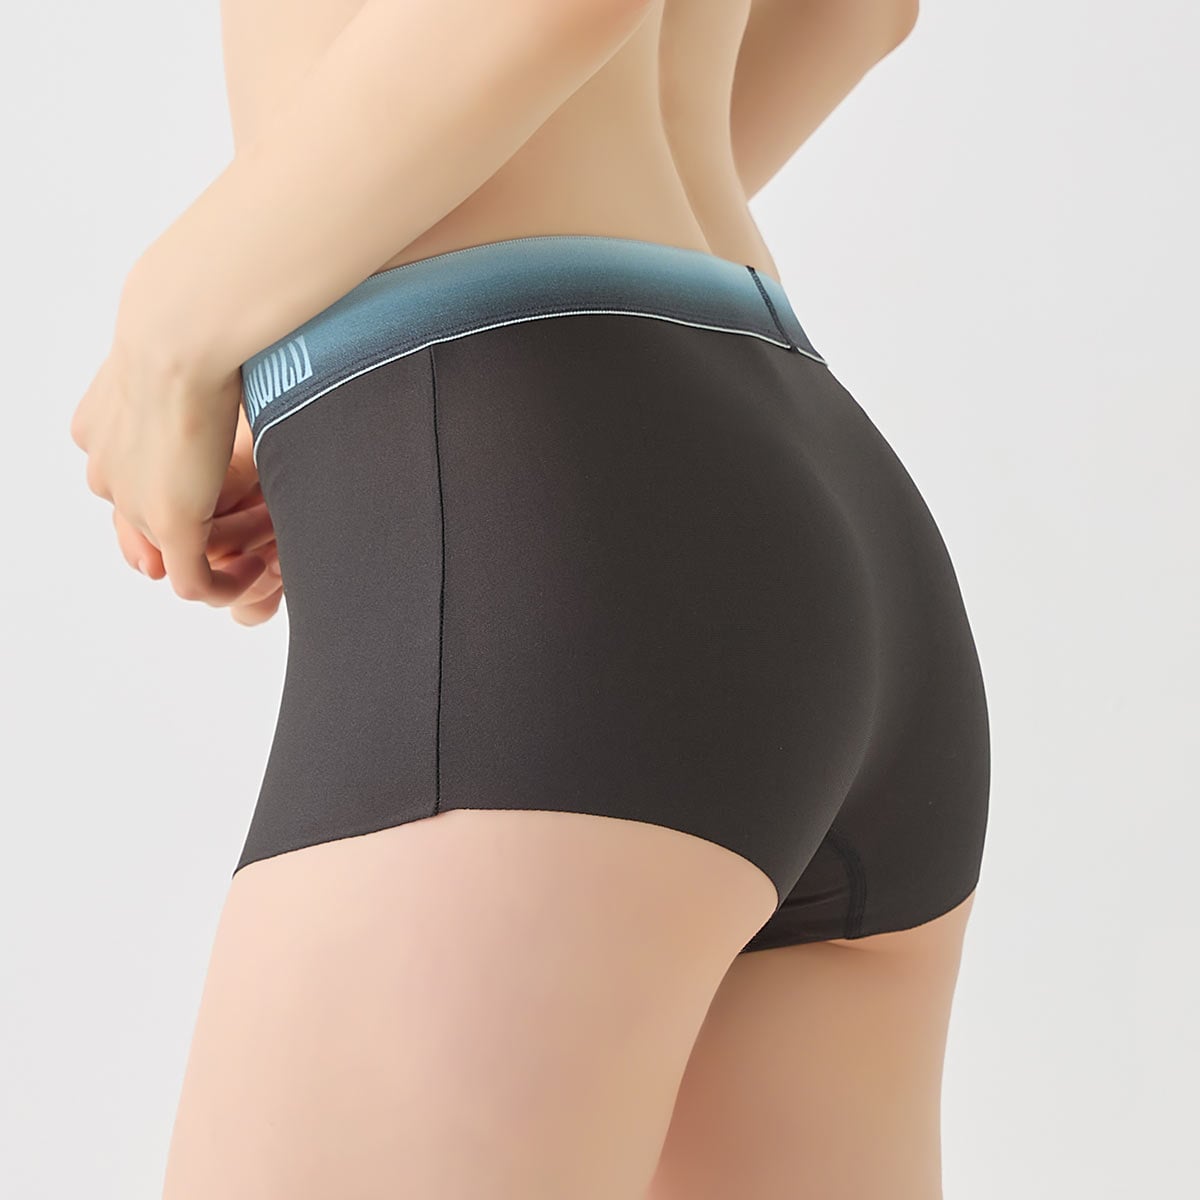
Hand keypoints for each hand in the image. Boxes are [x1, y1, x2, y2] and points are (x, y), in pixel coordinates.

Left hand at [70, 303, 267, 606]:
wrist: (183, 332)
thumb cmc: (193, 325)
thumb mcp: (182, 356)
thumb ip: (189, 376)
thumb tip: (224, 358)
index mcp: (102, 429)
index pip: (132, 480)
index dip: (177, 493)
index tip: (225, 491)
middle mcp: (107, 468)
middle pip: (147, 520)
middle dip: (199, 525)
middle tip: (252, 517)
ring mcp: (133, 500)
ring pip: (175, 550)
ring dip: (223, 547)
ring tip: (268, 531)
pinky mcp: (168, 523)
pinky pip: (195, 582)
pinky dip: (227, 585)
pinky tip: (260, 566)